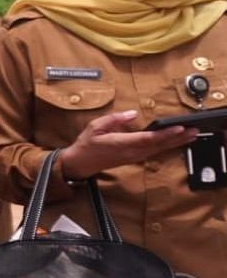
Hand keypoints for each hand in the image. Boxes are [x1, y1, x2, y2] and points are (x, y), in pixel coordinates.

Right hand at [58, 110, 196, 180]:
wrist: (81, 164)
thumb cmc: (87, 144)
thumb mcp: (95, 127)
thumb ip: (114, 119)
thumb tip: (132, 114)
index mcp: (121, 144)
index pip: (147, 139)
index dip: (164, 134)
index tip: (179, 128)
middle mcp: (131, 152)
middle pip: (158, 145)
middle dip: (178, 138)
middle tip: (195, 130)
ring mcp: (134, 157)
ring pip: (159, 149)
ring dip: (176, 142)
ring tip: (191, 135)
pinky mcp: (136, 157)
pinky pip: (155, 151)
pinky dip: (168, 145)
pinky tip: (176, 141)